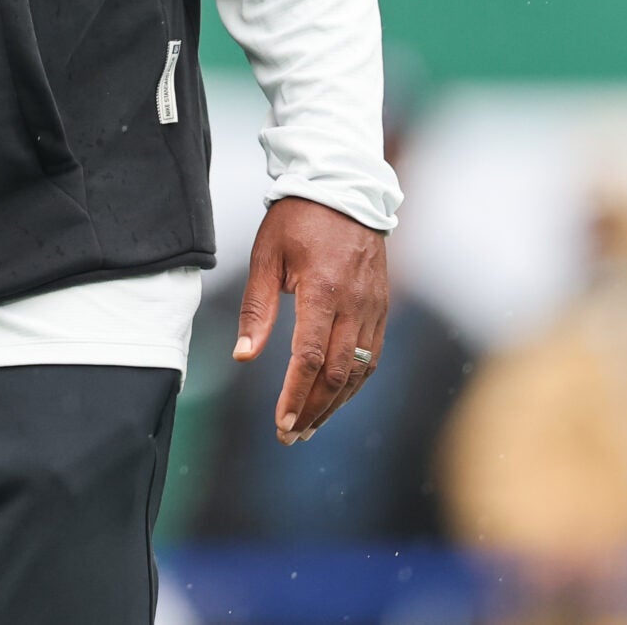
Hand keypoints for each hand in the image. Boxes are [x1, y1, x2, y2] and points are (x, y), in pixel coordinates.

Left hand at [232, 196, 389, 444]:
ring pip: (360, 370)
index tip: (282, 424)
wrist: (344, 189)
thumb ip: (257, 308)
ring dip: (335, 404)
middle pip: (339, 374)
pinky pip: (372, 355)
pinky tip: (334, 397)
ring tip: (310, 427)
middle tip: (290, 436)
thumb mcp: (266, 256)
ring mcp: (374, 307)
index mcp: (323, 290)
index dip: (296, 395)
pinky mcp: (382, 307)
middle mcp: (355, 304)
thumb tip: (243, 356)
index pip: (311, 357)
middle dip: (314, 410)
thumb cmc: (297, 219)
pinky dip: (354, 383)